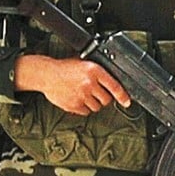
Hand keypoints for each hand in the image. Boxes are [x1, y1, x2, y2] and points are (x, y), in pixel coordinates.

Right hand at [15, 55, 129, 115]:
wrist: (47, 74)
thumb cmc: (65, 68)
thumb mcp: (84, 63)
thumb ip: (98, 73)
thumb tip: (113, 83)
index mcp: (94, 70)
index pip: (115, 86)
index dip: (123, 96)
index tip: (127, 102)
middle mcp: (89, 83)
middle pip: (106, 100)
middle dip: (103, 98)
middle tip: (96, 94)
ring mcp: (82, 95)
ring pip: (97, 107)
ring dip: (93, 104)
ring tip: (84, 95)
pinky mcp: (74, 105)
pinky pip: (86, 112)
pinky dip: (84, 108)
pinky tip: (78, 99)